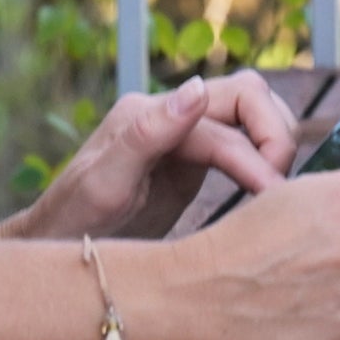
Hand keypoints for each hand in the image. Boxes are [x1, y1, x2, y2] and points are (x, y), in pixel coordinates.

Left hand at [0, 74, 304, 245]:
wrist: (57, 250)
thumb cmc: (72, 224)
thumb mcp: (104, 186)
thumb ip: (147, 135)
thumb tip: (196, 89)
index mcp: (147, 115)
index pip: (227, 121)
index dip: (259, 158)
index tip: (276, 200)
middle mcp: (167, 113)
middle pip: (249, 96)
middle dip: (276, 136)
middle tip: (281, 193)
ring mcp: (182, 133)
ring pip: (251, 112)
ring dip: (274, 142)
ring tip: (278, 194)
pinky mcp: (192, 157)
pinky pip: (242, 139)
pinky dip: (263, 156)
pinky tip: (267, 193)